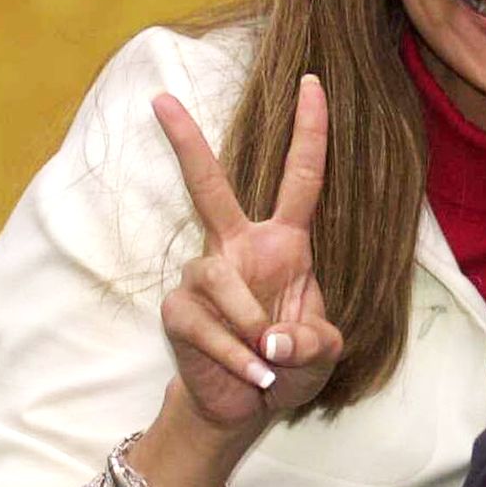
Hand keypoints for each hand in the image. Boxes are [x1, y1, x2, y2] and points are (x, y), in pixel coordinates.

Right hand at [151, 76, 344, 427]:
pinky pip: (206, 327)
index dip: (311, 131)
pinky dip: (236, 356)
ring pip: (220, 281)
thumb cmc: (291, 361)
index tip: (314, 82)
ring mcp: (203, 277)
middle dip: (186, 143)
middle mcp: (238, 247)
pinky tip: (254, 374)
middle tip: (161, 99)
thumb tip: (271, 337)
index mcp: (284, 241)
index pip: (302, 177)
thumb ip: (312, 340)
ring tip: (268, 359)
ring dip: (250, 326)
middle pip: (209, 187)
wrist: (250, 404)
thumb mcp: (324, 350)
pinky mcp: (178, 311)